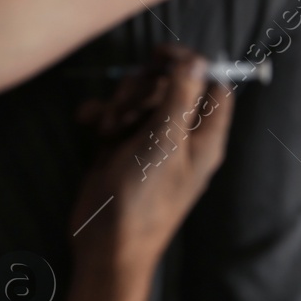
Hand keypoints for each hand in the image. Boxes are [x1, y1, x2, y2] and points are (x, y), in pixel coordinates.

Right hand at [66, 47, 233, 275]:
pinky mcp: (120, 149)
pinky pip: (114, 116)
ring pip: (138, 99)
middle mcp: (180, 136)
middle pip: (169, 86)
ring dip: (118, 102)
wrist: (106, 244)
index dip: (190, 65)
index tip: (160, 56)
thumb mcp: (164, 141)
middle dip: (143, 88)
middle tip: (127, 108)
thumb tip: (198, 59)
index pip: (212, 85)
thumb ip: (180, 96)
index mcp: (204, 136)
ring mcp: (148, 142)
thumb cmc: (143, 197)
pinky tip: (88, 123)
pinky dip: (100, 114)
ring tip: (107, 126)